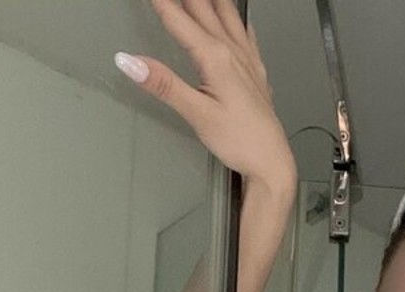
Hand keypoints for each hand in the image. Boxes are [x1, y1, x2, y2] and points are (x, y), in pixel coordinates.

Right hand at [116, 0, 296, 191]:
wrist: (272, 162)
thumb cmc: (241, 142)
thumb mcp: (196, 115)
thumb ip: (164, 85)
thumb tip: (131, 62)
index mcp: (215, 58)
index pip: (178, 19)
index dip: (161, 2)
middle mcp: (233, 52)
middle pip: (203, 8)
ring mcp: (247, 60)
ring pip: (227, 14)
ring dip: (212, 0)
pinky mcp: (256, 72)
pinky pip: (247, 34)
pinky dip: (237, 19)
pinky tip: (239, 19)